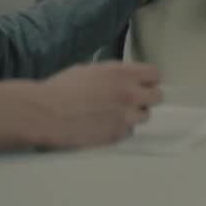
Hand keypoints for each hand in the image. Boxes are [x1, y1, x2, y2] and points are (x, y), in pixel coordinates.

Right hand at [29, 61, 162, 148]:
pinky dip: (120, 129)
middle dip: (147, 97)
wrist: (47, 112)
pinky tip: (105, 125)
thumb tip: (121, 78)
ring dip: (134, 114)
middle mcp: (128, 94)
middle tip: (133, 100)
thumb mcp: (90, 70)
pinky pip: (129, 132)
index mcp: (121, 73)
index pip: (154, 74)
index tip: (142, 83)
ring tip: (117, 114)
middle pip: (157, 96)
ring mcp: (125, 116)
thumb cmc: (62, 88)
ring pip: (145, 116)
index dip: (149, 79)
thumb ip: (112, 74)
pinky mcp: (117, 135)